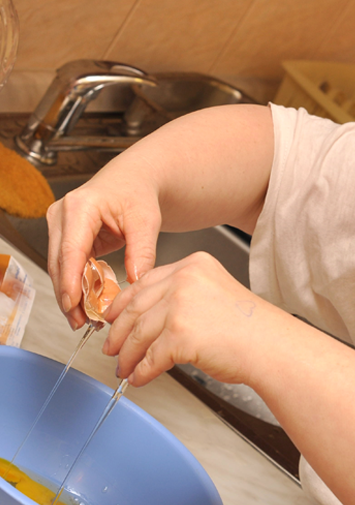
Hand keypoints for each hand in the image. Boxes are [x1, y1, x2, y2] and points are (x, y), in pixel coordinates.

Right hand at [46, 161, 161, 329]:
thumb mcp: (146, 221)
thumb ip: (142, 252)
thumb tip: (135, 282)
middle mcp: (62, 215)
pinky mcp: (65, 237)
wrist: (132, 182)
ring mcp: (60, 226)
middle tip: (82, 323)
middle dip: (68, 296)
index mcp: (80, 207)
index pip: (71, 250)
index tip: (73, 304)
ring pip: (59, 268)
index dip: (69, 280)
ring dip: (70, 295)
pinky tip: (86, 305)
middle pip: (59, 263)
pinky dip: (76, 286)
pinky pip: (68, 267)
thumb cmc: (138, 194)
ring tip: (84, 321)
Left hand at [102, 252, 268, 386]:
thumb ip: (181, 298)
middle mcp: (184, 279)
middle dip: (119, 332)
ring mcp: (180, 306)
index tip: (112, 318)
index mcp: (193, 265)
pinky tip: (140, 378)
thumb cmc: (250, 329)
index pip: (145, 282)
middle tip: (112, 348)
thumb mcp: (214, 295)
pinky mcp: (179, 335)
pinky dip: (142, 372)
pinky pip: (150, 358)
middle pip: (136, 307)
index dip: (123, 304)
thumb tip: (148, 320)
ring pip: (139, 334)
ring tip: (125, 368)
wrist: (271, 347)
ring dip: (128, 356)